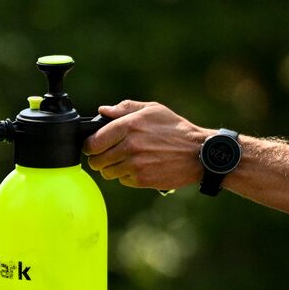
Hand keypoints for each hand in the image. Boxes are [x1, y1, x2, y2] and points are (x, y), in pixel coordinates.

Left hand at [83, 100, 212, 190]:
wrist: (198, 153)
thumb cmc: (175, 129)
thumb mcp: (153, 110)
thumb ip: (125, 109)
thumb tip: (102, 111)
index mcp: (128, 126)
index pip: (92, 143)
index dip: (90, 146)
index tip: (94, 146)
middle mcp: (129, 146)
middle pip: (96, 161)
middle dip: (99, 158)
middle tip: (109, 155)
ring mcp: (134, 164)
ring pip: (106, 172)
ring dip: (112, 168)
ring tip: (127, 160)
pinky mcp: (141, 179)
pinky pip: (121, 180)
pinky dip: (127, 176)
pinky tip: (140, 167)